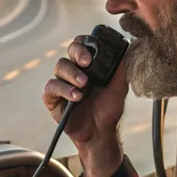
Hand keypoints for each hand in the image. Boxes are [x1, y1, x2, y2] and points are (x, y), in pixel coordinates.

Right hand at [43, 36, 127, 176]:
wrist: (101, 132)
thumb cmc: (109, 109)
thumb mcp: (119, 86)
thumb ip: (120, 68)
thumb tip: (124, 48)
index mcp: (86, 65)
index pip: (80, 45)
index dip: (83, 45)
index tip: (92, 55)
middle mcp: (72, 71)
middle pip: (68, 52)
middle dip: (77, 54)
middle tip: (87, 63)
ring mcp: (61, 84)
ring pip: (60, 67)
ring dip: (72, 74)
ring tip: (84, 86)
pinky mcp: (52, 98)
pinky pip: (52, 87)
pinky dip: (64, 90)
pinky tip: (76, 97)